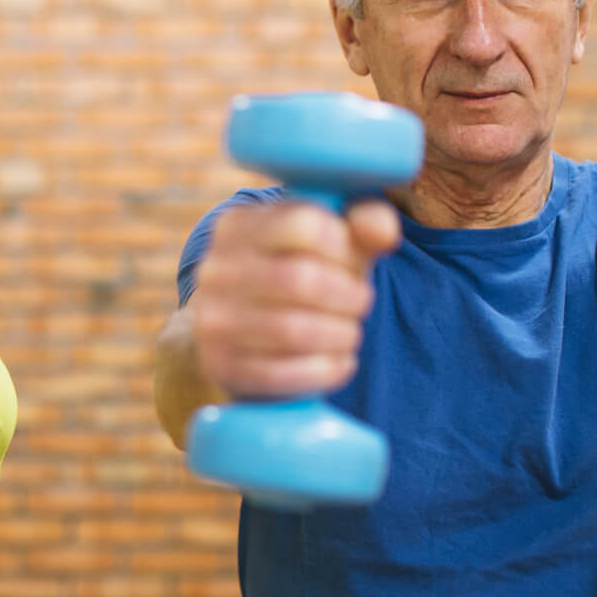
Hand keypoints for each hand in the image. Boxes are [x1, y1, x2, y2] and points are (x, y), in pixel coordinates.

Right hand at [191, 199, 400, 398]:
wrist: (237, 327)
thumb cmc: (298, 271)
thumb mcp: (329, 239)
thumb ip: (365, 222)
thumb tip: (383, 232)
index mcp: (237, 224)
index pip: (303, 226)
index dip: (344, 247)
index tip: (354, 261)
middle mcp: (215, 269)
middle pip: (302, 280)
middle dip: (349, 296)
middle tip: (362, 303)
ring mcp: (213, 320)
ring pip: (294, 330)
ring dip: (341, 334)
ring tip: (351, 332)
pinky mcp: (222, 365)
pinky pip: (283, 374)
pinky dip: (326, 370)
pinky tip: (341, 362)